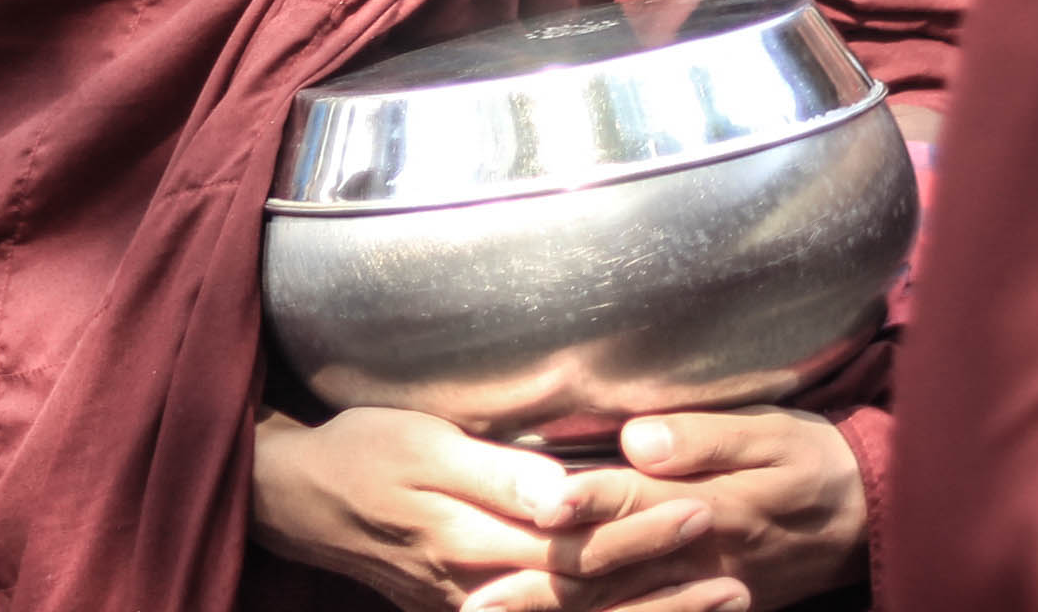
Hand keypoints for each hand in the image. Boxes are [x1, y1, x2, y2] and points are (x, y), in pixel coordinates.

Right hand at [250, 408, 727, 611]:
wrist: (301, 499)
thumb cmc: (365, 450)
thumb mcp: (423, 442)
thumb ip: (497, 473)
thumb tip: (565, 497)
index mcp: (474, 538)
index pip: (577, 547)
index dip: (641, 532)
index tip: (701, 507)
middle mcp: (481, 588)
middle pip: (588, 599)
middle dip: (665, 590)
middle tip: (736, 575)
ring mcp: (474, 609)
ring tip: (722, 602)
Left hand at [477, 410, 866, 611]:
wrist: (866, 518)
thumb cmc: (810, 460)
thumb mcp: (769, 433)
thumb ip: (701, 437)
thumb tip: (635, 438)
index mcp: (706, 504)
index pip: (627, 503)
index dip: (576, 505)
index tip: (527, 507)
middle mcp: (694, 557)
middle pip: (605, 572)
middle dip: (537, 584)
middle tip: (474, 596)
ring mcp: (698, 591)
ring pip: (615, 608)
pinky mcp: (707, 607)